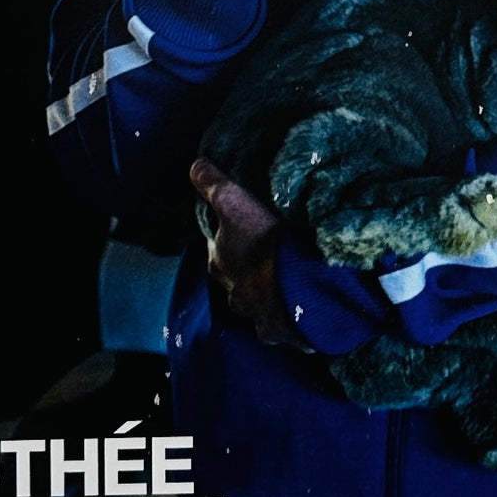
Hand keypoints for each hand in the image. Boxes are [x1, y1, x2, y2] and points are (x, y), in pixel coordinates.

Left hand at [190, 158, 298, 347]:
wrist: (297, 286)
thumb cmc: (263, 242)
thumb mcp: (234, 203)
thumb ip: (213, 184)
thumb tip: (194, 165)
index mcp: (221, 264)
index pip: (218, 250)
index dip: (228, 240)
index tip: (244, 230)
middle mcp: (234, 294)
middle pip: (236, 282)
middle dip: (248, 274)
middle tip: (268, 259)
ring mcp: (257, 316)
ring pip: (257, 307)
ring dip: (268, 297)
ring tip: (286, 285)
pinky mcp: (281, 331)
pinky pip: (283, 325)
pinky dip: (290, 318)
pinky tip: (302, 309)